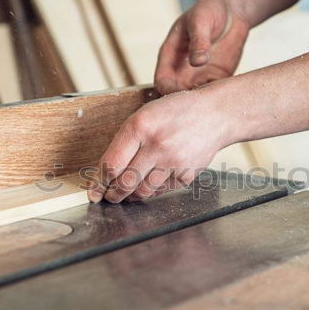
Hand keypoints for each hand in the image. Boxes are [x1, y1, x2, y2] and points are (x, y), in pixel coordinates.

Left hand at [87, 88, 230, 202]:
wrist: (215, 114)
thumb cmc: (177, 112)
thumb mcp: (145, 114)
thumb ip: (126, 141)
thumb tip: (107, 171)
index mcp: (140, 126)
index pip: (111, 164)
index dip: (98, 183)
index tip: (94, 192)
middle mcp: (157, 144)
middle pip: (125, 183)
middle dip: (113, 194)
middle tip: (109, 197)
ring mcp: (174, 161)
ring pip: (143, 191)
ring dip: (131, 196)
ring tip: (127, 194)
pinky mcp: (187, 174)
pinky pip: (162, 191)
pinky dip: (153, 191)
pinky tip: (151, 184)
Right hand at [154, 0, 249, 94]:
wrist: (231, 11)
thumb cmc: (209, 10)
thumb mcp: (201, 20)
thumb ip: (199, 41)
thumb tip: (197, 62)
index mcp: (170, 55)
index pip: (162, 81)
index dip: (169, 91)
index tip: (183, 93)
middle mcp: (181, 69)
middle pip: (176, 96)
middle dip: (185, 103)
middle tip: (201, 102)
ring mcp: (199, 75)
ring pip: (194, 98)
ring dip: (202, 102)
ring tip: (215, 98)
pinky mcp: (216, 77)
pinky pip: (213, 94)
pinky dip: (217, 97)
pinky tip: (226, 94)